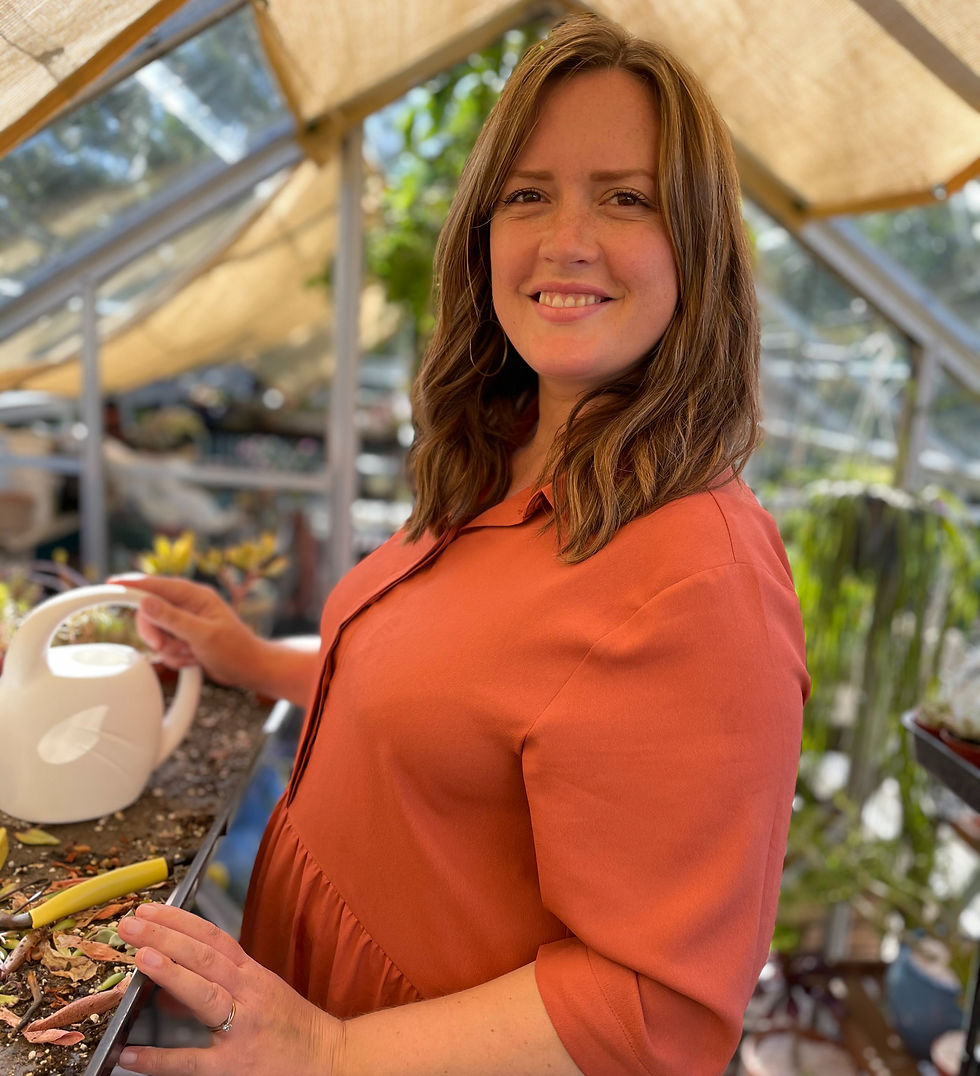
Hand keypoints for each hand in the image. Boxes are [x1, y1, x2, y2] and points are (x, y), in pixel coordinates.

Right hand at [109, 575, 259, 687]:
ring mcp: (185, 622)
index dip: (132, 585)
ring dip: (169, 649)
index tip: (110, 584)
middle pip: (149, 613)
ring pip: (155, 633)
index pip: (156, 585)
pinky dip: (174, 657)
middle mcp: (188, 605)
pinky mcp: (184, 637)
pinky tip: (193, 660)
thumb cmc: (235, 650)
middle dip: (156, 634)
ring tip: (192, 654)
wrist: (249, 670)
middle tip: (166, 646)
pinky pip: (164, 647)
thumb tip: (145, 602)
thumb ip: (173, 619)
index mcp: (196, 596)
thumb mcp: (203, 635)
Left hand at [116, 903, 342, 1075]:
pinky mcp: (233, 1067)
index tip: (152, 910)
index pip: (214, 938)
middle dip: (167, 937)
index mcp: (253, 976)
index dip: (181, 921)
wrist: (328, 1060)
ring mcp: (241, 1029)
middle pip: (206, 957)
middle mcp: (248, 995)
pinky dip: (160, 1059)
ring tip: (141, 957)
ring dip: (171, 973)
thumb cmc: (291, 1028)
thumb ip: (215, 989)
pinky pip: (192, 1062)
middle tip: (133, 924)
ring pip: (205, 994)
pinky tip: (132, 1054)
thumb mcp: (259, 996)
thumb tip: (164, 990)